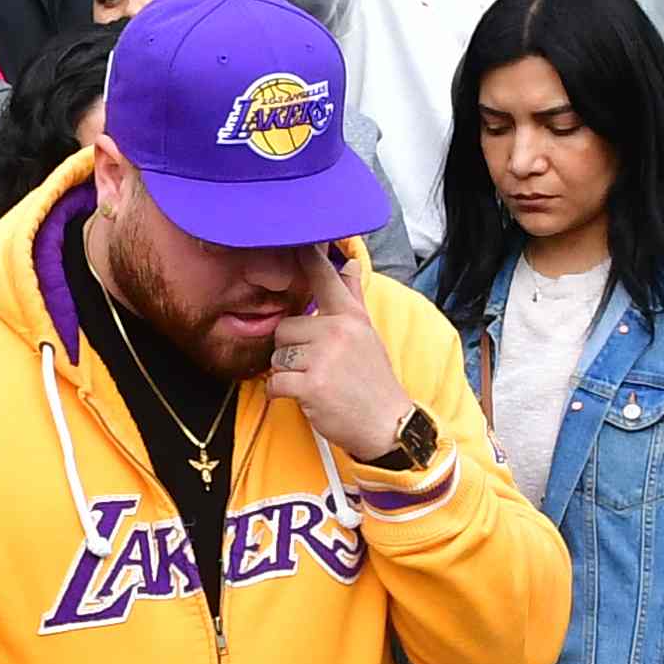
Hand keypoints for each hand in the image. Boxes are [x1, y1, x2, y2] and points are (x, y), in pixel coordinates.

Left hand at [261, 246, 415, 462]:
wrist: (387, 425)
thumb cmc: (372, 379)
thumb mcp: (366, 333)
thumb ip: (352, 297)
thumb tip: (350, 262)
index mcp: (350, 317)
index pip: (325, 278)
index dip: (308, 257)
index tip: (297, 238)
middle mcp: (337, 331)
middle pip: (284, 329)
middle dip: (291, 351)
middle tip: (316, 367)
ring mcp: (324, 358)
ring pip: (277, 357)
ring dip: (288, 374)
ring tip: (316, 383)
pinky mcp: (311, 385)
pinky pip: (275, 383)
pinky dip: (282, 394)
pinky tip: (304, 398)